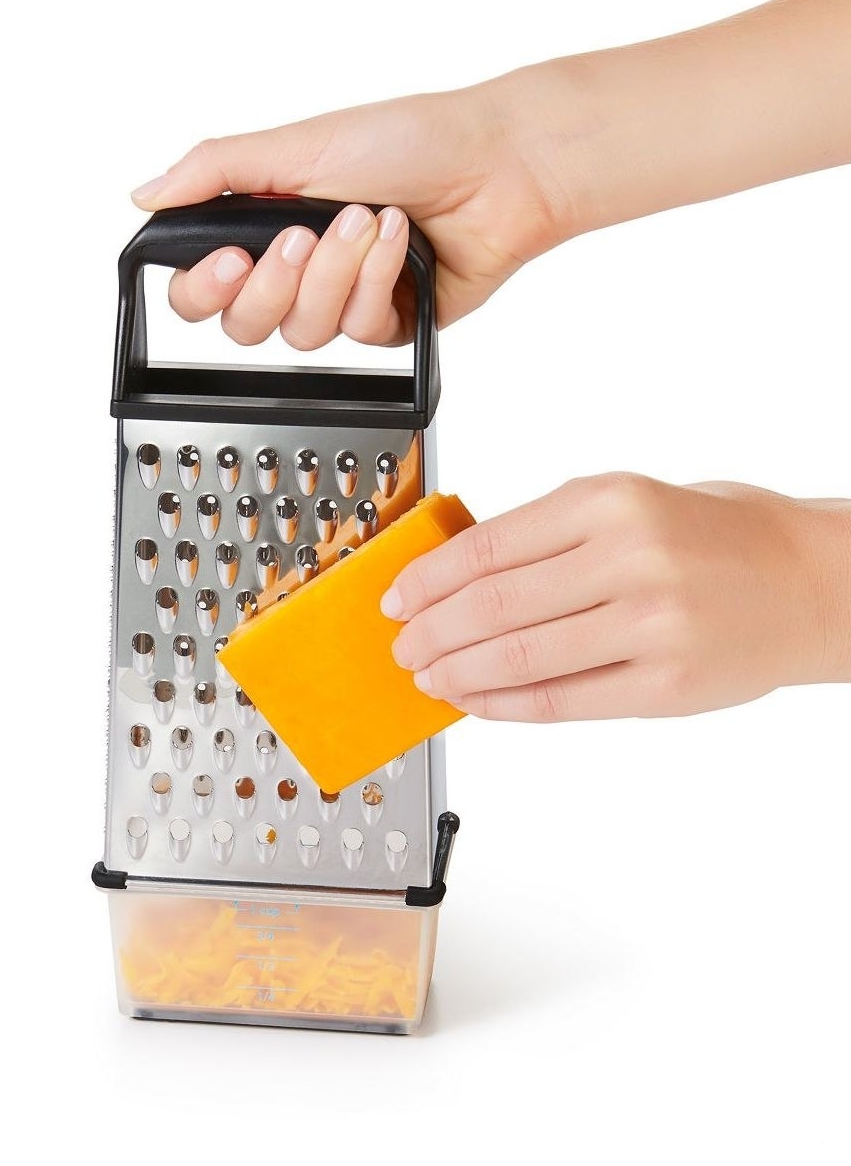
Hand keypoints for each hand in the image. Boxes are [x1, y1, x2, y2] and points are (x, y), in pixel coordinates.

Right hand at [129, 0, 850, 351]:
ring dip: (337, 274)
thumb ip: (214, 172)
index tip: (227, 260)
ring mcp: (339, 304)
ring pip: (304, 335)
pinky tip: (399, 245)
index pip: (201, 293)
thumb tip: (144, 195)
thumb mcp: (298, 144)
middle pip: (246, 327)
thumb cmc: (407, 141)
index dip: (205, 291)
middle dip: (279, 282)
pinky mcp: (383, 327)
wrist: (494, 168)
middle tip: (306, 234)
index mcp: (262, 228)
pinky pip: (358, 335)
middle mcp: (296, 274)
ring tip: (368, 222)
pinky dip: (378, 283)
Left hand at [381, 474, 850, 721]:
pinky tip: (477, 701)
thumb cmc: (712, 536)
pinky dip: (506, 704)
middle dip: (431, 631)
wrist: (809, 579)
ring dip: (457, 672)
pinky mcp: (665, 684)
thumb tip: (460, 576)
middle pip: (493, 604)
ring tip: (428, 677)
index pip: (488, 546)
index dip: (428, 578)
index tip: (396, 597)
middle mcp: (628, 558)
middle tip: (403, 645)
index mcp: (609, 502)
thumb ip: (548, 536)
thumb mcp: (627, 503)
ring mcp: (649, 625)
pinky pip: (562, 700)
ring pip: (519, 656)